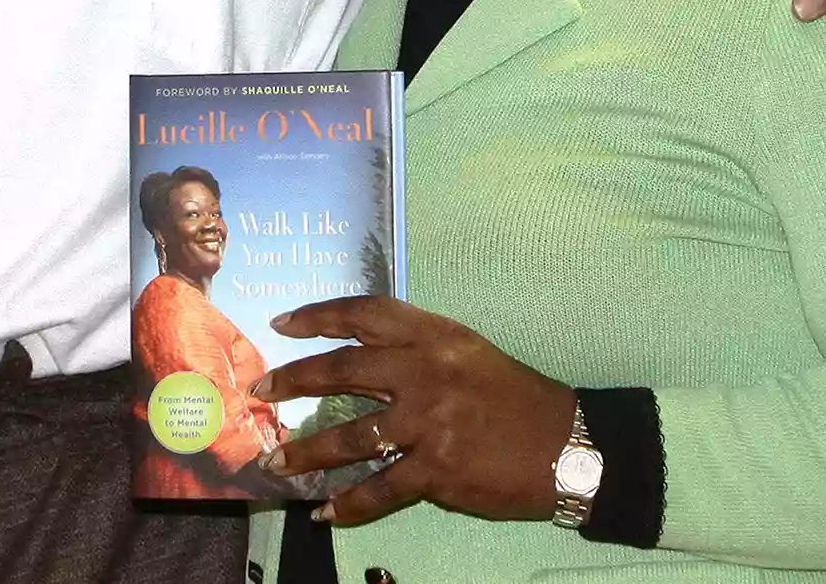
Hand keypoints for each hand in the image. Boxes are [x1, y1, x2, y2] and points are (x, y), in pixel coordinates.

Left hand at [249, 296, 574, 526]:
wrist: (565, 444)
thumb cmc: (514, 396)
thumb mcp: (467, 351)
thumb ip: (417, 347)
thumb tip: (359, 354)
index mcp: (435, 335)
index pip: (365, 313)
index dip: (319, 315)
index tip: (281, 323)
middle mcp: (427, 370)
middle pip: (344, 369)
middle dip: (294, 380)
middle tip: (260, 391)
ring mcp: (430, 421)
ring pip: (351, 436)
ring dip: (308, 452)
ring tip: (276, 464)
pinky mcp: (437, 469)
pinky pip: (380, 489)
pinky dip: (349, 504)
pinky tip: (326, 512)